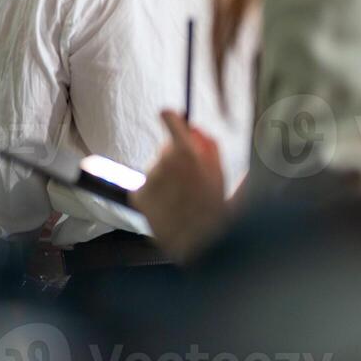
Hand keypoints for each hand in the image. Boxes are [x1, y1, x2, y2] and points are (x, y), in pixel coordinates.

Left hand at [133, 111, 228, 261]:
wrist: (201, 245)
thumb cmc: (215, 211)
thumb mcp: (222, 175)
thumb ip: (209, 148)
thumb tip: (196, 131)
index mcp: (188, 154)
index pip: (171, 120)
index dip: (171, 118)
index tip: (168, 115)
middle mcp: (164, 162)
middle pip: (166, 149)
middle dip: (176, 159)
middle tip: (190, 180)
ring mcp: (149, 179)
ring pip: (156, 169)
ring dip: (166, 179)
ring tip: (182, 200)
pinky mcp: (138, 195)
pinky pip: (147, 187)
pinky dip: (156, 194)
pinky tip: (169, 207)